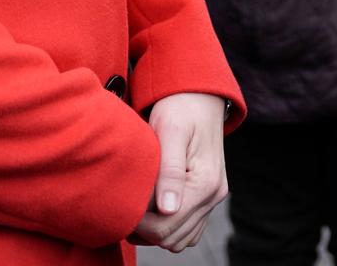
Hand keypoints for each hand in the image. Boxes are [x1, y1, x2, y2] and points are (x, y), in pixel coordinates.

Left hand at [131, 92, 228, 252]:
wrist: (199, 95)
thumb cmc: (180, 107)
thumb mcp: (170, 131)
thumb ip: (169, 171)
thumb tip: (167, 210)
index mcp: (206, 182)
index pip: (167, 226)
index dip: (139, 223)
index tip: (122, 204)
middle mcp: (214, 195)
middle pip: (173, 238)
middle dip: (145, 229)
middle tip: (126, 204)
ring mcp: (212, 199)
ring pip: (180, 240)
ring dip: (155, 232)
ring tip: (137, 205)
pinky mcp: (207, 197)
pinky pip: (188, 230)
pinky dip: (168, 228)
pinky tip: (151, 207)